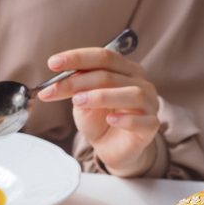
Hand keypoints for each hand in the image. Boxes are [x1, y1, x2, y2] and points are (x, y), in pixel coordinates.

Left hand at [38, 48, 159, 176]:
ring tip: (77, 101)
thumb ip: (77, 87)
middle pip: (110, 74)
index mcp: (125, 70)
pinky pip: (143, 121)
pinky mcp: (151, 127)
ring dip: (101, 96)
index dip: (77, 58)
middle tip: (52, 89)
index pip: (103, 56)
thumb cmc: (98, 120)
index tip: (52, 63)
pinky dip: (126, 120)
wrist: (110, 148)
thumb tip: (62, 75)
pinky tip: (110, 121)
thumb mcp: (82, 101)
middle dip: (77, 81)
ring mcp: (150, 104)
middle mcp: (140, 82)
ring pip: (132, 93)